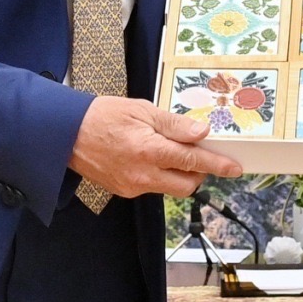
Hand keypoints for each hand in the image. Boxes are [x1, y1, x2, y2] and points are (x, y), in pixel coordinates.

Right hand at [69, 95, 244, 198]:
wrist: (67, 134)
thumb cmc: (104, 116)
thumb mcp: (142, 109)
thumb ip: (174, 124)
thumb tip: (201, 132)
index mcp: (149, 150)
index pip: (192, 161)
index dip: (217, 164)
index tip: (235, 168)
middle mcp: (143, 174)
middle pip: (187, 185)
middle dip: (199, 171)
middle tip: (197, 151)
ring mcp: (133, 186)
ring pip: (171, 188)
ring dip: (179, 174)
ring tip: (168, 150)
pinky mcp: (125, 192)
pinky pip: (153, 187)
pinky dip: (159, 175)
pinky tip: (148, 157)